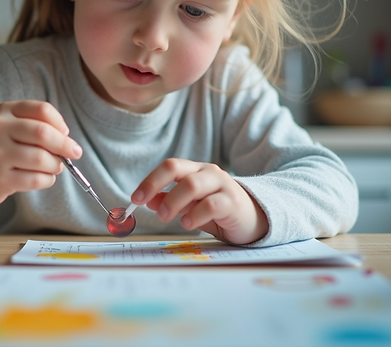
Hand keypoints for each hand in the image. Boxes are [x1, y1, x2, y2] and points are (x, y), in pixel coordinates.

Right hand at [0, 101, 82, 218]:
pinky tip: (45, 178)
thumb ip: (37, 127)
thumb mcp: (11, 128)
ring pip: (41, 158)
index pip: (42, 110)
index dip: (60, 123)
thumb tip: (68, 142)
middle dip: (65, 145)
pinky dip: (48, 180)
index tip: (66, 134)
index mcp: (5, 111)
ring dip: (56, 165)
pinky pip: (35, 179)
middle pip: (42, 133)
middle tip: (75, 153)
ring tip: (55, 167)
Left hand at [131, 158, 267, 244]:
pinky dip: (196, 214)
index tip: (135, 198)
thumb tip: (148, 201)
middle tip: (144, 205)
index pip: (170, 167)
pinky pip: (211, 204)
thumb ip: (171, 201)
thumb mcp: (191, 206)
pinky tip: (188, 224)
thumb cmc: (219, 211)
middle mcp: (208, 172)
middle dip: (156, 186)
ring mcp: (222, 185)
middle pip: (177, 170)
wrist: (254, 219)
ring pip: (192, 184)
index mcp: (195, 170)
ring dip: (173, 201)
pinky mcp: (233, 202)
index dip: (150, 181)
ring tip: (165, 218)